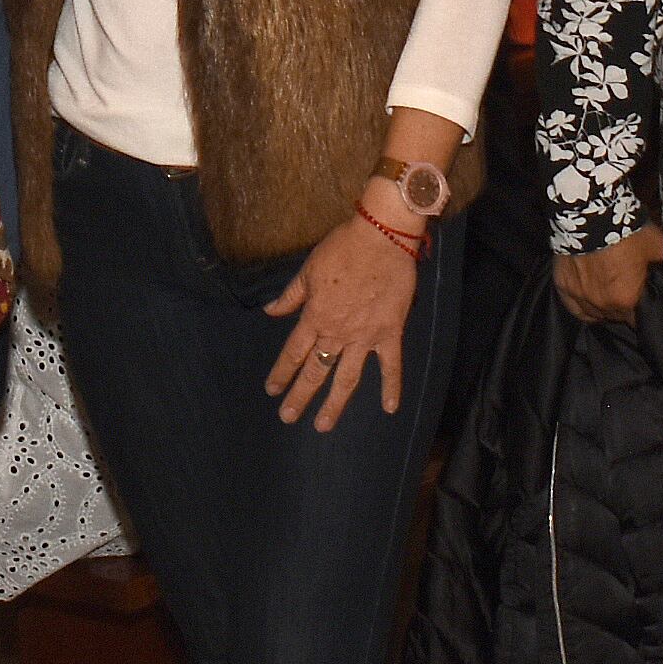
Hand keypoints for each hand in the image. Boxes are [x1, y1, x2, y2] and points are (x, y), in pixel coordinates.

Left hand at [263, 216, 422, 431]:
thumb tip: (270, 312)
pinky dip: (391, 387)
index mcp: (315, 316)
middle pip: (315, 371)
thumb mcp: (308, 270)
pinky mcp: (389, 332)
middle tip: (288, 417)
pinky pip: (390, 365)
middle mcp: (337, 333)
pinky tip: (389, 409)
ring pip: (346, 378)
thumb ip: (291, 296)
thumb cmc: (342, 248)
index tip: (272, 390)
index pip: (293, 352)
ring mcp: (364, 337)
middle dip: (300, 396)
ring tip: (323, 425)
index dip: (281, 373)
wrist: (381, 238)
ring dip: (334, 404)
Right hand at [556, 227, 662, 326]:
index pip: (637, 320)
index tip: (641, 299)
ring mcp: (580, 297)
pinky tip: (588, 297)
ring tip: (607, 292)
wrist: (591, 215)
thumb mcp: (656, 245)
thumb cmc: (624, 230)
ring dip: (602, 306)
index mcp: (627, 300)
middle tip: (625, 288)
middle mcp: (602, 304)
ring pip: (594, 314)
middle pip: (615, 318)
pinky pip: (573, 307)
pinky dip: (581, 304)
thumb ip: (662, 263)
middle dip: (622, 306)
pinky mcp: (563, 287)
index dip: (640, 310)